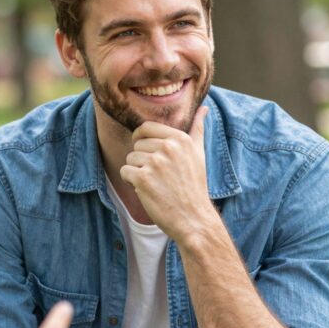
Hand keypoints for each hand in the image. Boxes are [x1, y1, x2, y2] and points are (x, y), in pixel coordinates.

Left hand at [120, 106, 217, 240]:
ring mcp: (155, 163)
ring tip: (155, 184)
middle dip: (142, 160)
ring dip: (137, 172)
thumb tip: (204, 109)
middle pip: (137, 145)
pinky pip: (125, 172)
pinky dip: (131, 182)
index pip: (146, 128)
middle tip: (158, 176)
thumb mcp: (199, 154)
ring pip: (130, 159)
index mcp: (180, 139)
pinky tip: (147, 191)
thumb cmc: (194, 186)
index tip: (146, 152)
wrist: (193, 218)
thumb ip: (198, 130)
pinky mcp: (143, 179)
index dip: (141, 139)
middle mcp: (168, 147)